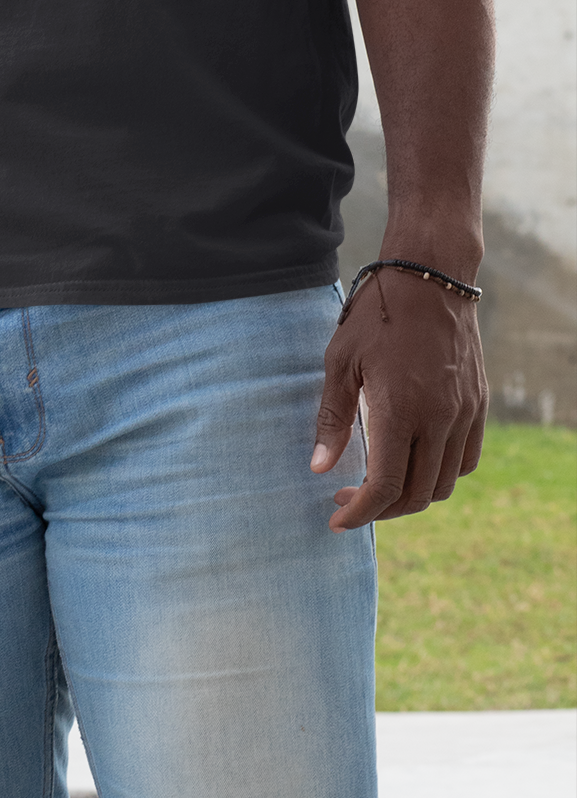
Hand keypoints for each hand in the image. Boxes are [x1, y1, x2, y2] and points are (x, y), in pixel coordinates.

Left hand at [312, 267, 487, 529]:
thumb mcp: (340, 362)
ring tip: (380, 484)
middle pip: (415, 494)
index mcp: (400, 411)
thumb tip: (320, 469)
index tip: (337, 519)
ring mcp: (463, 414)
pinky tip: (414, 460)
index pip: (385, 487)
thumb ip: (333, 419)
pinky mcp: (477, 405)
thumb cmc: (376, 316)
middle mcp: (438, 420)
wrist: (430, 278)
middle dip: (381, 509)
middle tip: (350, 500)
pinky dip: (440, 473)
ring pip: (444, 483)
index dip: (360, 513)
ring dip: (411, 495)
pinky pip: (466, 459)